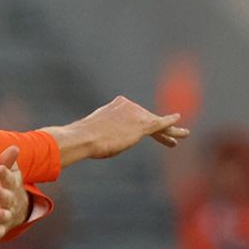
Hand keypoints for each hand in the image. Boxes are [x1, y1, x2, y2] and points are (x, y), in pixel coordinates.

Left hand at [0, 145, 27, 239]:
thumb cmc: (8, 185)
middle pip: (7, 197)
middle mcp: (9, 200)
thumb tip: (14, 147)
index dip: (4, 174)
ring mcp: (6, 213)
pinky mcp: (1, 226)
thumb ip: (8, 160)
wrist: (20, 207)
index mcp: (10, 185)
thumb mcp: (10, 172)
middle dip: (2, 194)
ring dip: (2, 214)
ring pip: (5, 215)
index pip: (8, 178)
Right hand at [46, 96, 189, 166]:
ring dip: (169, 132)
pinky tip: (181, 128)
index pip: (133, 114)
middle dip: (156, 127)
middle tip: (167, 135)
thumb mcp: (90, 132)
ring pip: (157, 124)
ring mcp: (137, 115)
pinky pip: (162, 124)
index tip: (135, 133)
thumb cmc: (81, 138)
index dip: (137, 126)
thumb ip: (94, 134)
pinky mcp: (143, 125)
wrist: (83, 138)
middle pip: (146, 117)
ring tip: (182, 136)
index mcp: (117, 104)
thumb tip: (67, 143)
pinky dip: (172, 125)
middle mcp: (129, 106)